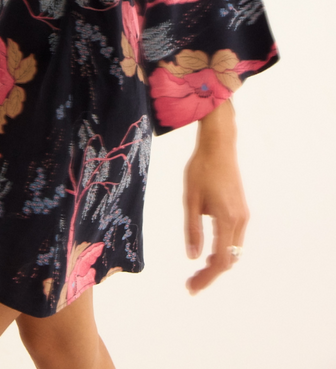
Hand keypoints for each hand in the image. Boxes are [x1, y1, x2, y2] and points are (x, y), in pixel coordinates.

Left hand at [183, 100, 248, 294]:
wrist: (219, 146)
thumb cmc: (201, 169)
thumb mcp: (190, 198)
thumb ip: (192, 229)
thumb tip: (193, 258)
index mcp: (226, 219)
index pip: (220, 260)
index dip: (206, 278)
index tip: (191, 287)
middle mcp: (239, 221)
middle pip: (229, 260)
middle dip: (211, 274)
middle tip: (190, 283)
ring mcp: (243, 216)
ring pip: (234, 251)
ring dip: (218, 263)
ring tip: (197, 270)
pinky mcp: (242, 210)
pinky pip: (235, 239)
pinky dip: (224, 250)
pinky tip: (209, 251)